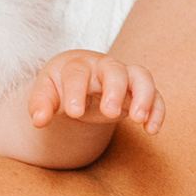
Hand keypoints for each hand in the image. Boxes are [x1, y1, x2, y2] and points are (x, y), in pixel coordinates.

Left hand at [30, 49, 162, 134]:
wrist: (79, 81)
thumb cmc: (61, 86)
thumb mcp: (46, 92)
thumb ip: (41, 104)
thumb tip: (39, 121)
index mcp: (77, 66)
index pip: (77, 73)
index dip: (76, 91)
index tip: (74, 113)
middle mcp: (103, 67)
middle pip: (114, 69)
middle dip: (114, 90)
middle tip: (109, 113)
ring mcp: (125, 77)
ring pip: (141, 76)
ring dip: (143, 96)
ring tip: (139, 119)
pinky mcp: (139, 91)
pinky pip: (155, 95)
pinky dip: (157, 110)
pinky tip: (152, 130)